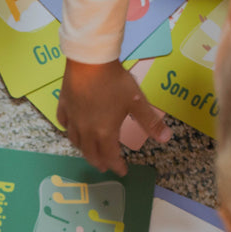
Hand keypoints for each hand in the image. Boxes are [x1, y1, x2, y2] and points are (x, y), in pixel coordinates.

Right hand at [57, 58, 170, 175]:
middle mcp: (86, 131)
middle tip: (104, 167)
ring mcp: (73, 119)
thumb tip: (166, 138)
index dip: (117, 166)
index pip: (110, 156)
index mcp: (105, 133)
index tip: (122, 171)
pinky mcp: (64, 106)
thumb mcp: (137, 102)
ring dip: (84, 150)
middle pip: (90, 153)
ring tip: (89, 152)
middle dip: (99, 162)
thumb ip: (150, 121)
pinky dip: (69, 130)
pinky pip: (64, 124)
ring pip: (75, 142)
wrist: (90, 60)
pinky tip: (72, 129)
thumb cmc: (115, 81)